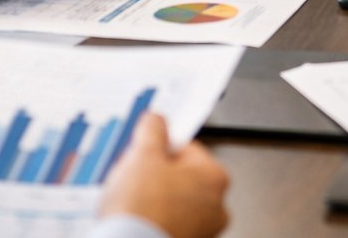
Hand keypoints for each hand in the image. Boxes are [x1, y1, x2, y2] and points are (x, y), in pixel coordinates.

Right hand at [99, 114, 228, 237]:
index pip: (187, 148)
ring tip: (130, 199)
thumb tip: (155, 120)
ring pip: (173, 201)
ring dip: (153, 197)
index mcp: (215, 177)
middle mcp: (216, 205)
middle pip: (180, 176)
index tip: (145, 150)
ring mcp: (203, 229)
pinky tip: (136, 217)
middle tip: (133, 175)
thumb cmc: (144, 209)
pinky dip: (153, 218)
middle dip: (155, 173)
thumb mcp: (143, 155)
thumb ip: (152, 130)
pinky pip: (168, 222)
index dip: (159, 147)